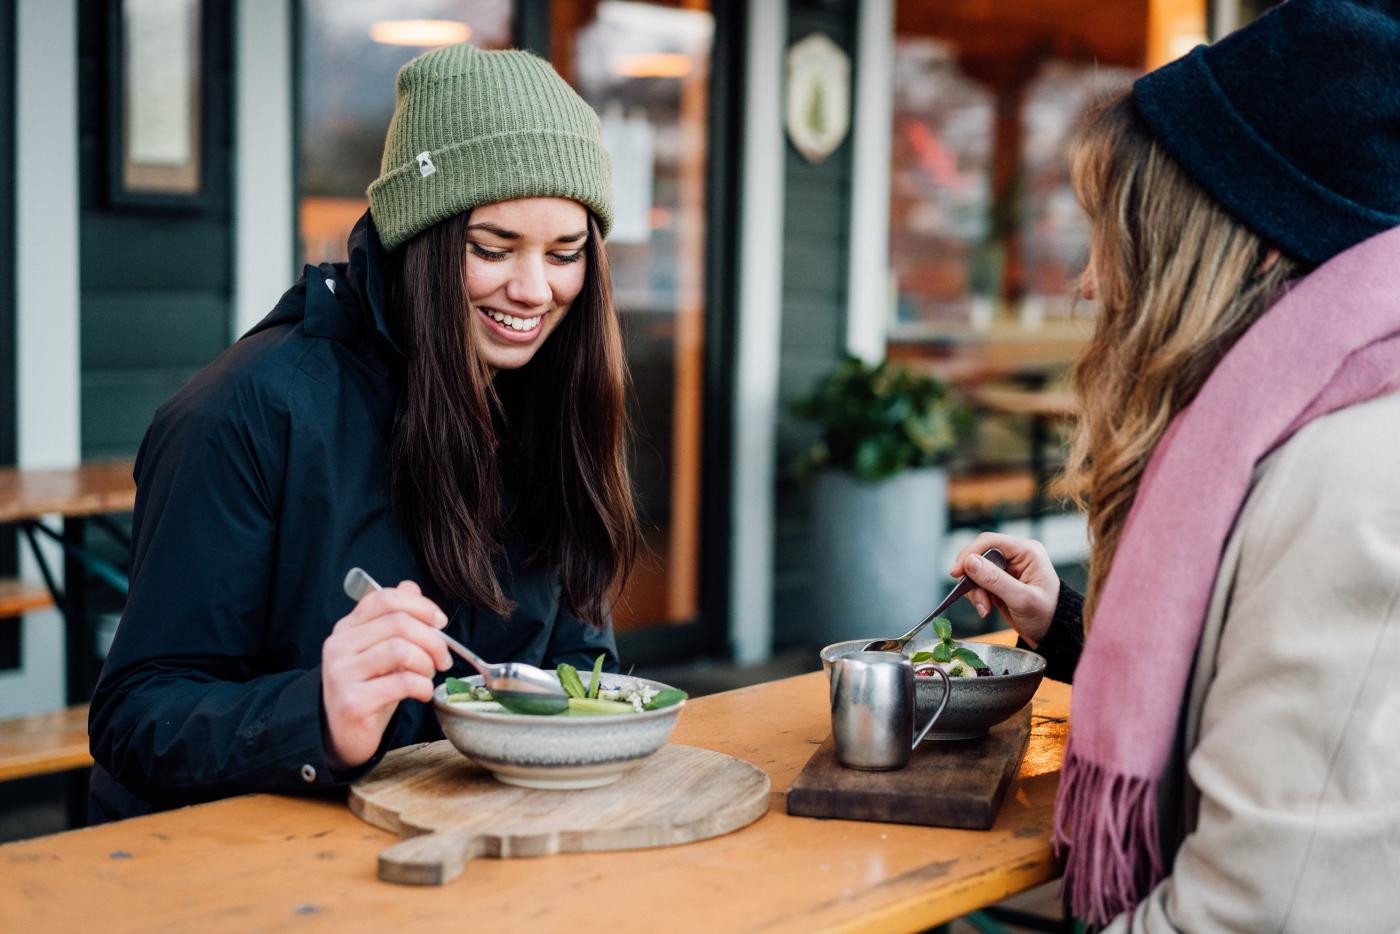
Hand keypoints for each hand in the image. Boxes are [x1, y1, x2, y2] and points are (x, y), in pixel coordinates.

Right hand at [321, 580, 451, 770]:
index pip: (385, 598)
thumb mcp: (381, 649)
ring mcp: (342, 674)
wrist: (341, 734)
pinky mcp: (352, 702)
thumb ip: (393, 618)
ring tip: (429, 676)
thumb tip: (411, 586)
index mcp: (347, 628)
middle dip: (432, 639)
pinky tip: (423, 693)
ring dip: (427, 663)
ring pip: (400, 649)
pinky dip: (422, 686)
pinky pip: (400, 683)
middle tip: (443, 658)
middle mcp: (339, 646)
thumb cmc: (368, 688)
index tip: (440, 623)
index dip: (420, 606)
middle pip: (398, 622)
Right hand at [948, 533, 1059, 645]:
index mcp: (1027, 552)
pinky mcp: (1000, 581)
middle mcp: (1016, 555)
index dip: (969, 554)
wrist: (1052, 633)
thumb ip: (995, 580)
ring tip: (985, 609)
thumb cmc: (1046, 615)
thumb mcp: (1021, 599)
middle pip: (979, 556)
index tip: (956, 572)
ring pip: (975, 571)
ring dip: (975, 591)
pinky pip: (978, 582)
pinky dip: (977, 596)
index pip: (990, 542)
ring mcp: (1007, 568)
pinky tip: (986, 609)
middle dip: (973, 579)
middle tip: (978, 601)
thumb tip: (969, 561)